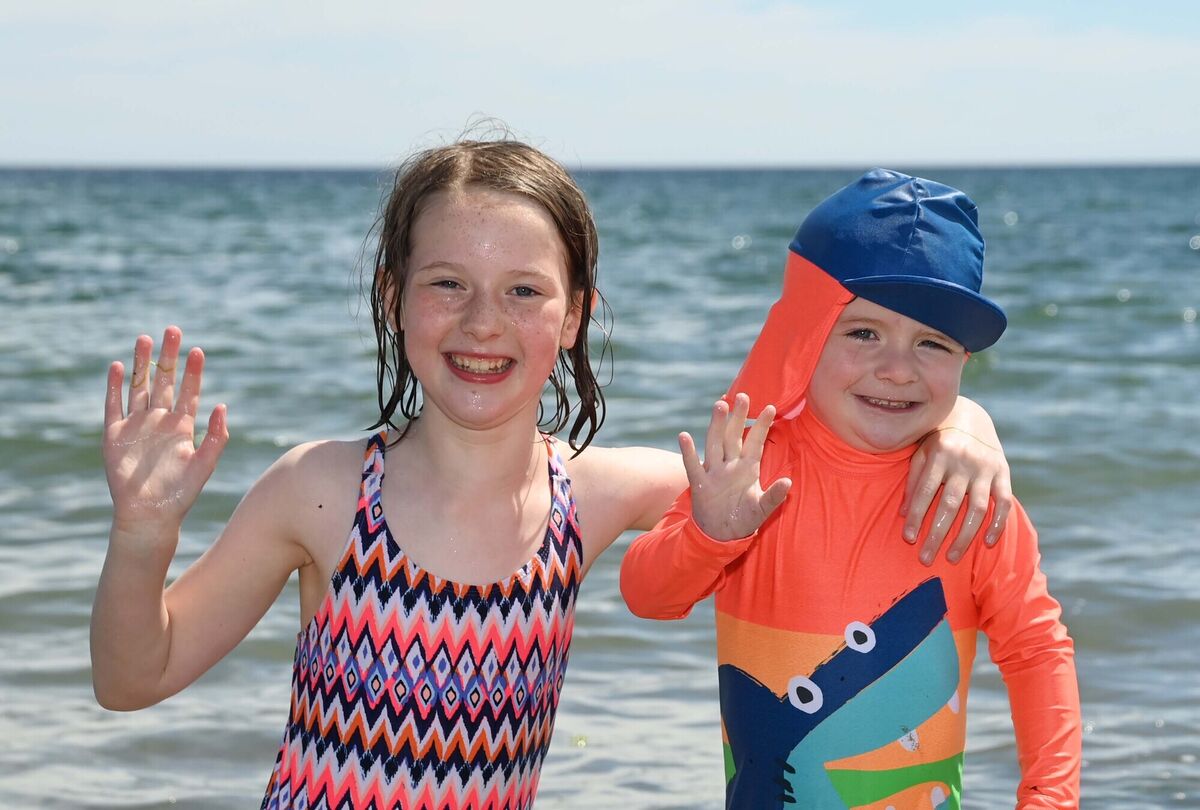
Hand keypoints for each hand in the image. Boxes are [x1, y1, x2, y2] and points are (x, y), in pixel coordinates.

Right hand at [103, 326, 227, 532]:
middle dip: (168, 357)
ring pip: (139, 387)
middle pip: (163, 382)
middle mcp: (159, 421)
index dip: (193, 372)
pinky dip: (115, 387)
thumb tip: (223, 405)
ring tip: (145, 338)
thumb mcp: (205, 464)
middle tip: (172, 330)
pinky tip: (119, 367)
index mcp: (182, 427)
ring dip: (142, 364)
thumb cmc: (182, 493)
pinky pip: (114, 406)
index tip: (198, 351)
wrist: (151, 514)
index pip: (189, 392)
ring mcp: (136, 426)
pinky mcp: (115, 435)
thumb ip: (216, 436)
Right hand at [679, 393, 791, 540]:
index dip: (762, 426)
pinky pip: (692, 465)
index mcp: (748, 468)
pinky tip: (684, 436)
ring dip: (717, 425)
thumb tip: (788, 482)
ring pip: (715, 443)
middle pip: (733, 436)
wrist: (721, 535)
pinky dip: (688, 452)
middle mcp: (730, 465)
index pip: (755, 442)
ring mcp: (714, 472)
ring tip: (719, 405)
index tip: (771, 408)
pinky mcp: (699, 484)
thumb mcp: (762, 509)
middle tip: (743, 396)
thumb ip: (774, 496)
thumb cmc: (744, 519)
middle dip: (738, 417)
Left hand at [901, 426, 1012, 564]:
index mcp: (939, 454)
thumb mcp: (920, 453)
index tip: (909, 538)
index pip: (925, 491)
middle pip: (950, 504)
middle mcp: (963, 461)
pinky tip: (986, 543)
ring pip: (977, 509)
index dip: (917, 516)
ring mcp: (986, 468)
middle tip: (926, 559)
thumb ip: (912, 481)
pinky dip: (997, 524)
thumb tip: (903, 515)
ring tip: (952, 557)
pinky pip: (1004, 503)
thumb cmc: (937, 441)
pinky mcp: (1003, 473)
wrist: (971, 418)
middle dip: (937, 534)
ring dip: (965, 536)